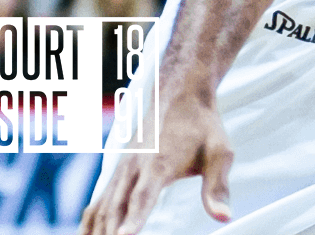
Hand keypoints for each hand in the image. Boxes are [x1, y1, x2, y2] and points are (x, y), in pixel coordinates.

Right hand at [81, 90, 232, 233]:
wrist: (179, 94)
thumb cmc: (202, 125)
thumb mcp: (219, 153)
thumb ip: (218, 187)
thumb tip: (224, 216)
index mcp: (159, 163)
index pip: (143, 196)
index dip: (133, 219)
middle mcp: (134, 167)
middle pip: (116, 207)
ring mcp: (121, 170)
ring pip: (102, 207)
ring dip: (97, 232)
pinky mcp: (117, 172)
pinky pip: (98, 202)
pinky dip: (90, 222)